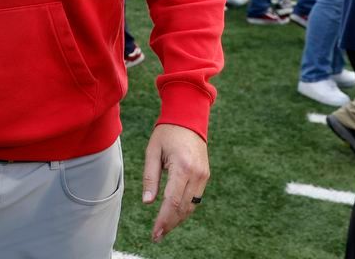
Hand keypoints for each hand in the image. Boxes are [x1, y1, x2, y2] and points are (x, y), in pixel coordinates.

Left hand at [142, 123, 209, 243]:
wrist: (188, 118)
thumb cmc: (167, 133)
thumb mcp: (152, 152)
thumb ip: (150, 177)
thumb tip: (148, 202)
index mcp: (182, 167)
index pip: (172, 201)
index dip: (163, 220)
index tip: (155, 233)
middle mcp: (196, 173)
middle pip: (183, 208)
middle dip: (170, 224)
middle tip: (157, 236)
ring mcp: (203, 175)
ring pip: (192, 206)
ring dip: (178, 219)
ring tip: (164, 228)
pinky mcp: (206, 174)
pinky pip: (196, 198)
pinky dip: (185, 209)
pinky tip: (174, 214)